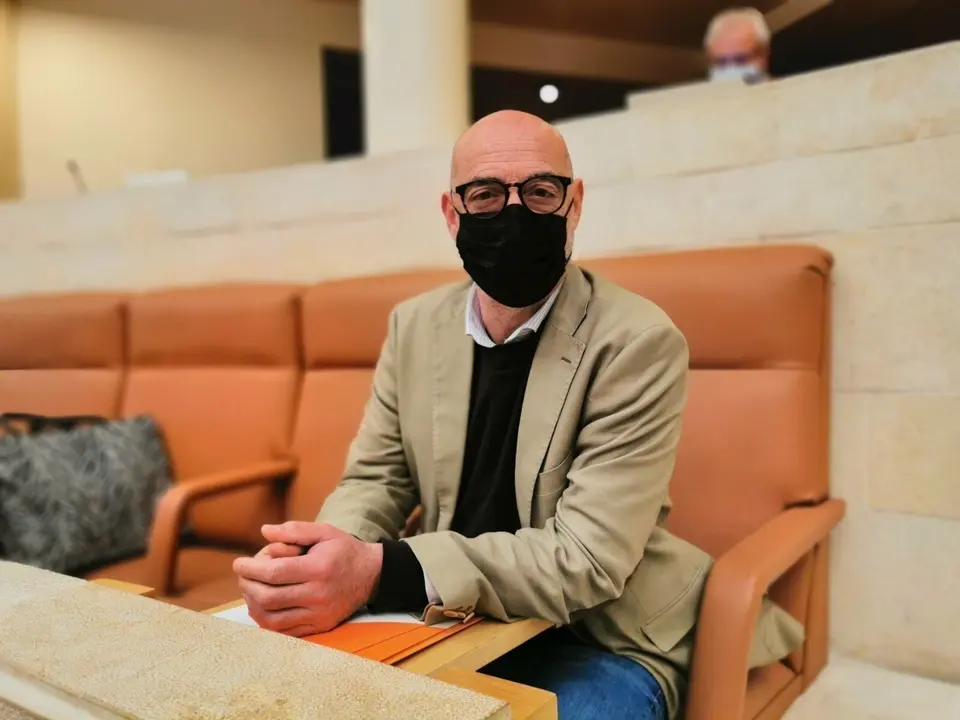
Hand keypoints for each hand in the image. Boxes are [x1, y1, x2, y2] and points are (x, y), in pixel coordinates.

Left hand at [232, 522, 382, 636]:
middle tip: (242, 577)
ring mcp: (319, 614)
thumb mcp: (323, 531)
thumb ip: (294, 530)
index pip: (274, 573)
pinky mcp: (320, 626)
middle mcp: (318, 594)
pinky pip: (285, 631)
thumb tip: (265, 532)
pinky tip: (262, 607)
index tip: (238, 563)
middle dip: (247, 587)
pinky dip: (267, 621)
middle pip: (269, 598)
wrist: (372, 575)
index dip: (250, 569)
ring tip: (249, 592)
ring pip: (273, 619)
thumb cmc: (344, 550)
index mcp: (318, 568)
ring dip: (253, 606)